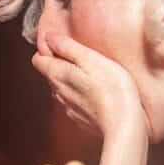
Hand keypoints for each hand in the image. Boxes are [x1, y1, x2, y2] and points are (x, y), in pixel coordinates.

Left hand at [32, 33, 146, 139]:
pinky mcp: (82, 118)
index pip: (38, 59)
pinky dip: (82, 94)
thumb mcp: (90, 59)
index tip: (65, 43)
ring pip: (63, 88)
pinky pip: (75, 101)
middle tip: (81, 55)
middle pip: (50, 73)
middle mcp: (59, 93)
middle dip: (60, 62)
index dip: (49, 48)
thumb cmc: (113, 90)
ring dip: (72, 78)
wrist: (125, 127)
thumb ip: (67, 47)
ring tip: (91, 72)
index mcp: (58, 75)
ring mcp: (70, 107)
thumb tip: (49, 37)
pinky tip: (97, 92)